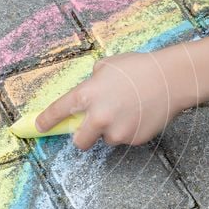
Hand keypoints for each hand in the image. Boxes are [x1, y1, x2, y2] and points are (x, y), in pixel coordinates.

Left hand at [35, 47, 199, 149]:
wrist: (170, 79)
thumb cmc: (138, 68)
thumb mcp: (107, 66)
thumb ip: (92, 81)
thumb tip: (88, 91)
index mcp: (87, 95)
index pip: (58, 112)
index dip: (45, 121)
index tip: (37, 127)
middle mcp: (97, 116)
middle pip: (78, 141)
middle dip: (82, 137)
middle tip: (91, 128)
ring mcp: (115, 130)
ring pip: (105, 139)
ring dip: (110, 130)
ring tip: (128, 110)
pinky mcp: (132, 139)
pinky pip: (125, 138)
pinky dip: (128, 131)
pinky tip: (139, 114)